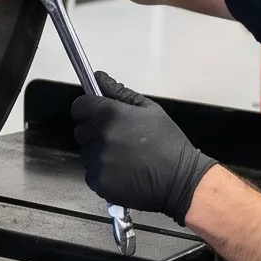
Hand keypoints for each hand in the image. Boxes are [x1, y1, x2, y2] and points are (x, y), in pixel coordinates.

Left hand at [70, 72, 216, 223]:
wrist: (180, 180)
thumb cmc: (169, 144)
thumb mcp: (150, 109)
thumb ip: (120, 92)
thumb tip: (100, 78)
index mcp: (111, 114)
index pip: (80, 106)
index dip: (88, 109)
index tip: (97, 114)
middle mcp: (101, 136)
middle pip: (81, 131)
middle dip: (95, 132)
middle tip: (120, 138)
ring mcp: (98, 160)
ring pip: (87, 153)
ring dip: (99, 154)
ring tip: (125, 157)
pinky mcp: (99, 182)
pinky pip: (91, 174)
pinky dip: (103, 173)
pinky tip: (123, 172)